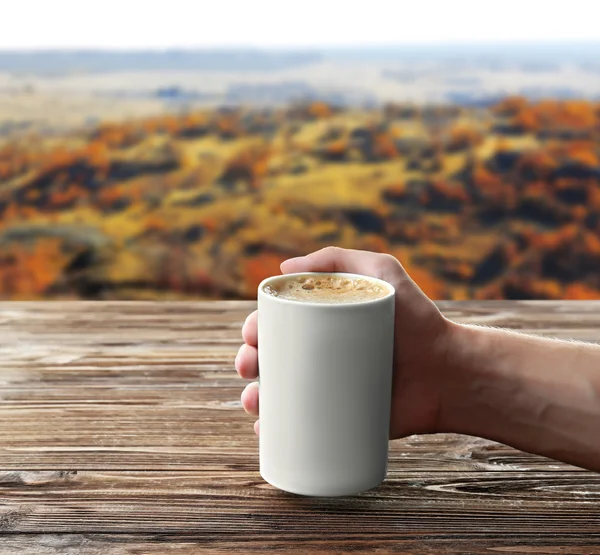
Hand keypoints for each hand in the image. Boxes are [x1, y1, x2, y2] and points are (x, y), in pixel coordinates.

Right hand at [235, 246, 452, 438]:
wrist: (450, 372)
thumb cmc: (419, 318)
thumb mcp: (383, 272)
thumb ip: (340, 258)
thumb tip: (284, 267)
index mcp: (324, 324)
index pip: (279, 325)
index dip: (255, 329)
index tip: (251, 335)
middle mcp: (322, 355)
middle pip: (272, 359)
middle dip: (248, 362)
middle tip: (249, 366)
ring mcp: (330, 389)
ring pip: (279, 394)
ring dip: (254, 398)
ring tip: (254, 401)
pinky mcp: (340, 420)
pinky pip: (300, 428)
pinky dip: (276, 433)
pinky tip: (265, 433)